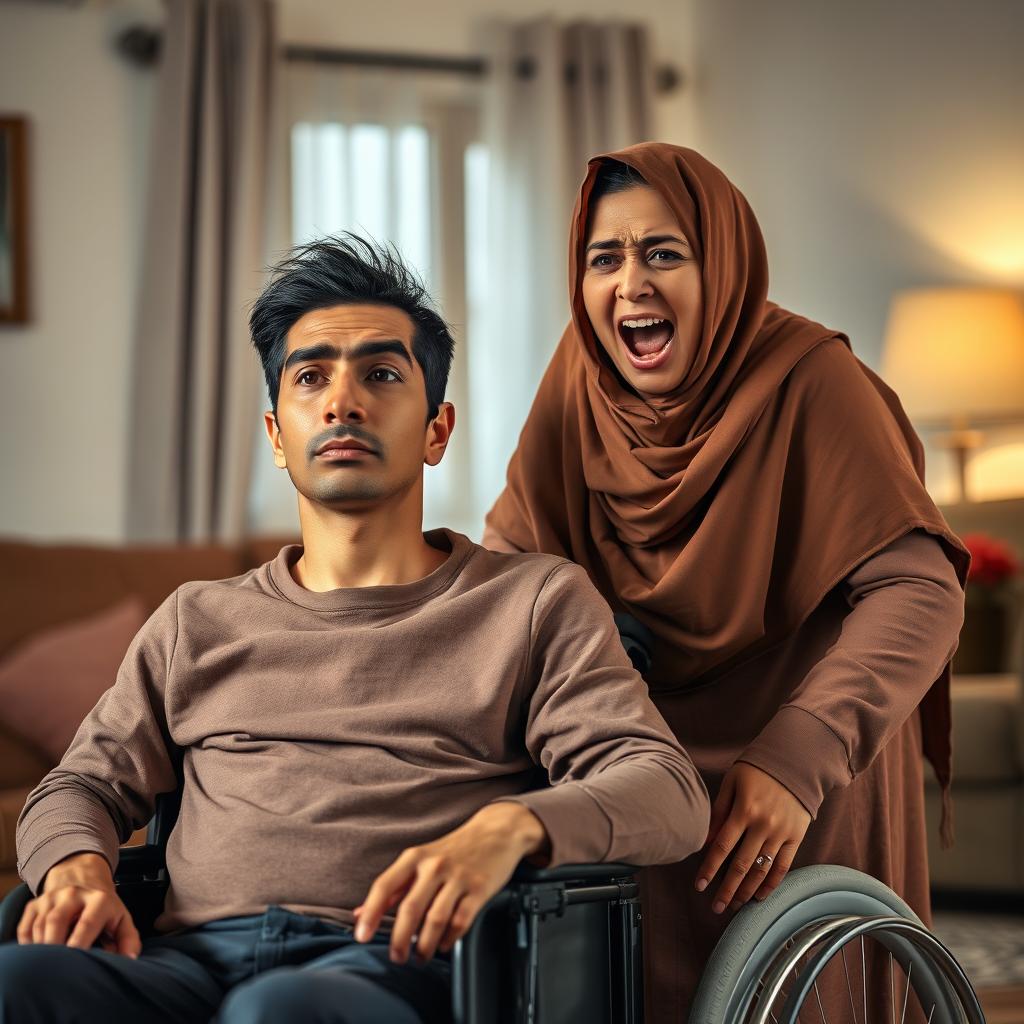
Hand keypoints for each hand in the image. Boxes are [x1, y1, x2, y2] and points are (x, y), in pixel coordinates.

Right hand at [17, 852, 140, 957]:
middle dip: (54, 946)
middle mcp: (73, 894)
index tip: (76, 963)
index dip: (79, 944)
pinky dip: (27, 944)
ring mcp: (51, 897)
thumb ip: (128, 939)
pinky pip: (24, 928)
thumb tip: (128, 959)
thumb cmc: (103, 908)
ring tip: (48, 964)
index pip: (87, 922)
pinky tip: (37, 954)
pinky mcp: (34, 904)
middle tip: (57, 968)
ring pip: (39, 926)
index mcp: (99, 899)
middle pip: (56, 921)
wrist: (84, 878)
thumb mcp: (121, 918)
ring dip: (41, 948)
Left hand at [354, 802, 548, 964]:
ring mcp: (458, 877)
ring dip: (425, 945)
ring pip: (435, 919)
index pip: (385, 886)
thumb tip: (360, 912)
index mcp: (415, 857)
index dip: (370, 912)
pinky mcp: (479, 888)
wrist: (496, 830)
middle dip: (399, 939)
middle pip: (410, 908)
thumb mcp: (420, 858)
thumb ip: (393, 886)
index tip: (361, 935)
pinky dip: (450, 938)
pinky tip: (444, 945)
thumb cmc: (454, 848)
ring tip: (420, 956)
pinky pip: (461, 920)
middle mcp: (435, 865)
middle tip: (397, 957)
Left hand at [695, 762, 810, 913]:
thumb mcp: (732, 782)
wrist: (795, 762)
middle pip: (741, 865)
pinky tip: (760, 896)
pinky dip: (771, 884)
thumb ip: (719, 811)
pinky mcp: (796, 838)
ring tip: (734, 905)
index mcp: (744, 810)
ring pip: (762, 870)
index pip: (722, 847)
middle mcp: (763, 825)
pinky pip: (783, 867)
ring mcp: (781, 833)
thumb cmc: (757, 769)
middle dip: (727, 889)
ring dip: (747, 891)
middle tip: (716, 907)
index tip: (699, 886)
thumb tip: (707, 840)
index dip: (709, 869)